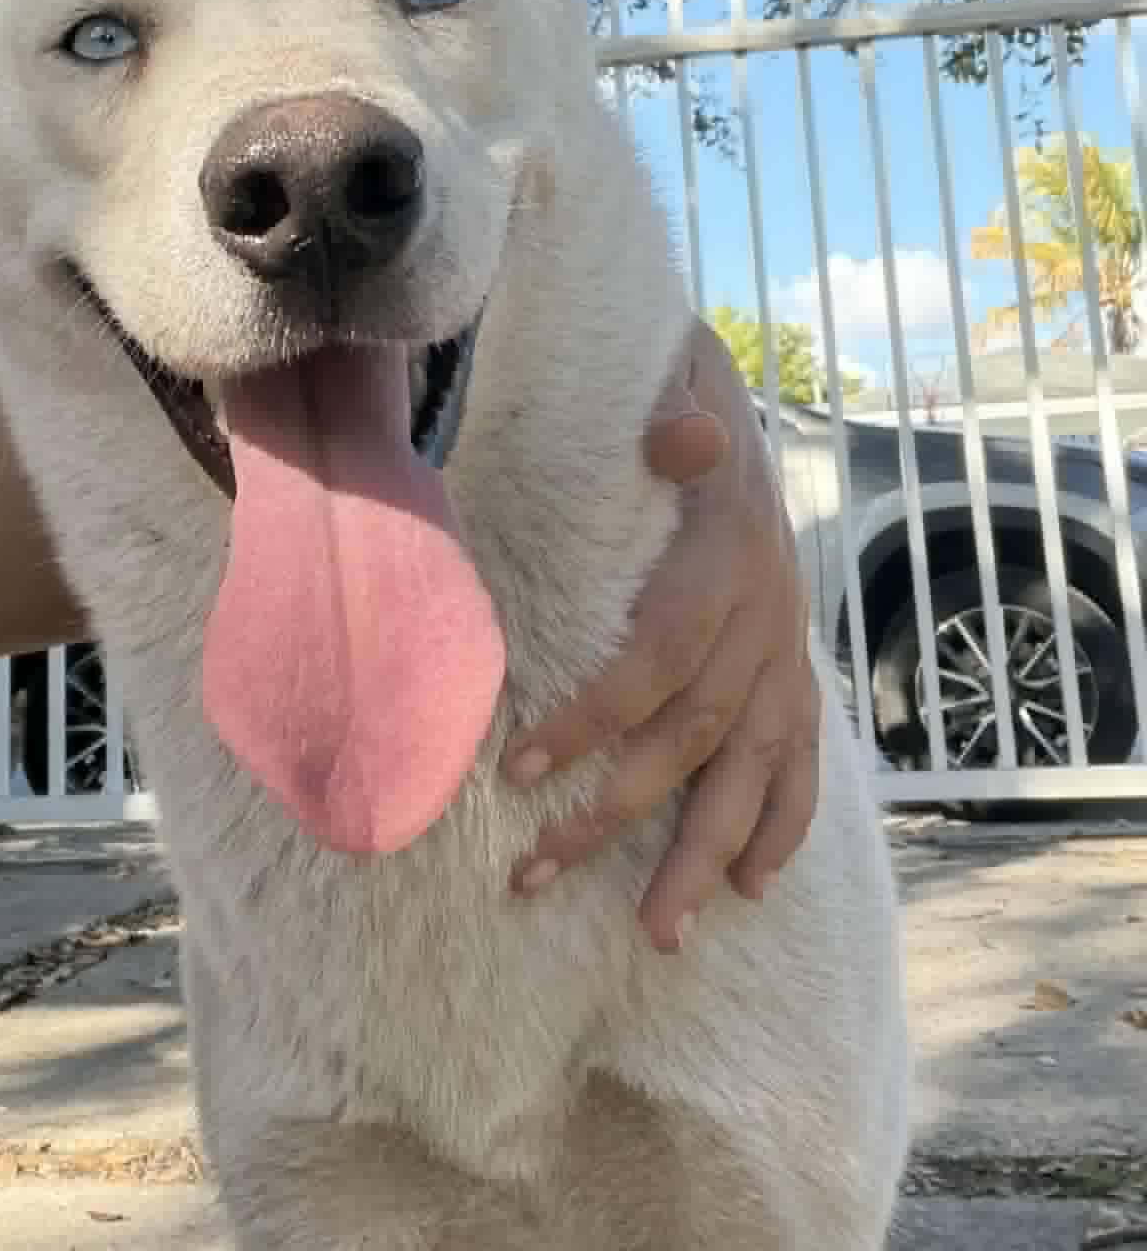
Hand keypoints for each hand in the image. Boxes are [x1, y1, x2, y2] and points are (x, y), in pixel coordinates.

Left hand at [501, 319, 821, 953]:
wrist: (732, 401)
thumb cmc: (674, 402)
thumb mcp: (675, 386)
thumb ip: (674, 414)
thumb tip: (680, 435)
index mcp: (726, 557)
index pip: (657, 660)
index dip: (593, 717)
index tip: (517, 771)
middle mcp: (765, 616)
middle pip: (693, 736)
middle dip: (619, 814)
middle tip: (537, 872)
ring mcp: (788, 652)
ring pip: (751, 770)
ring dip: (703, 853)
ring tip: (657, 936)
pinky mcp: (798, 671)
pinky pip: (803, 761)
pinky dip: (782, 823)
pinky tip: (749, 886)